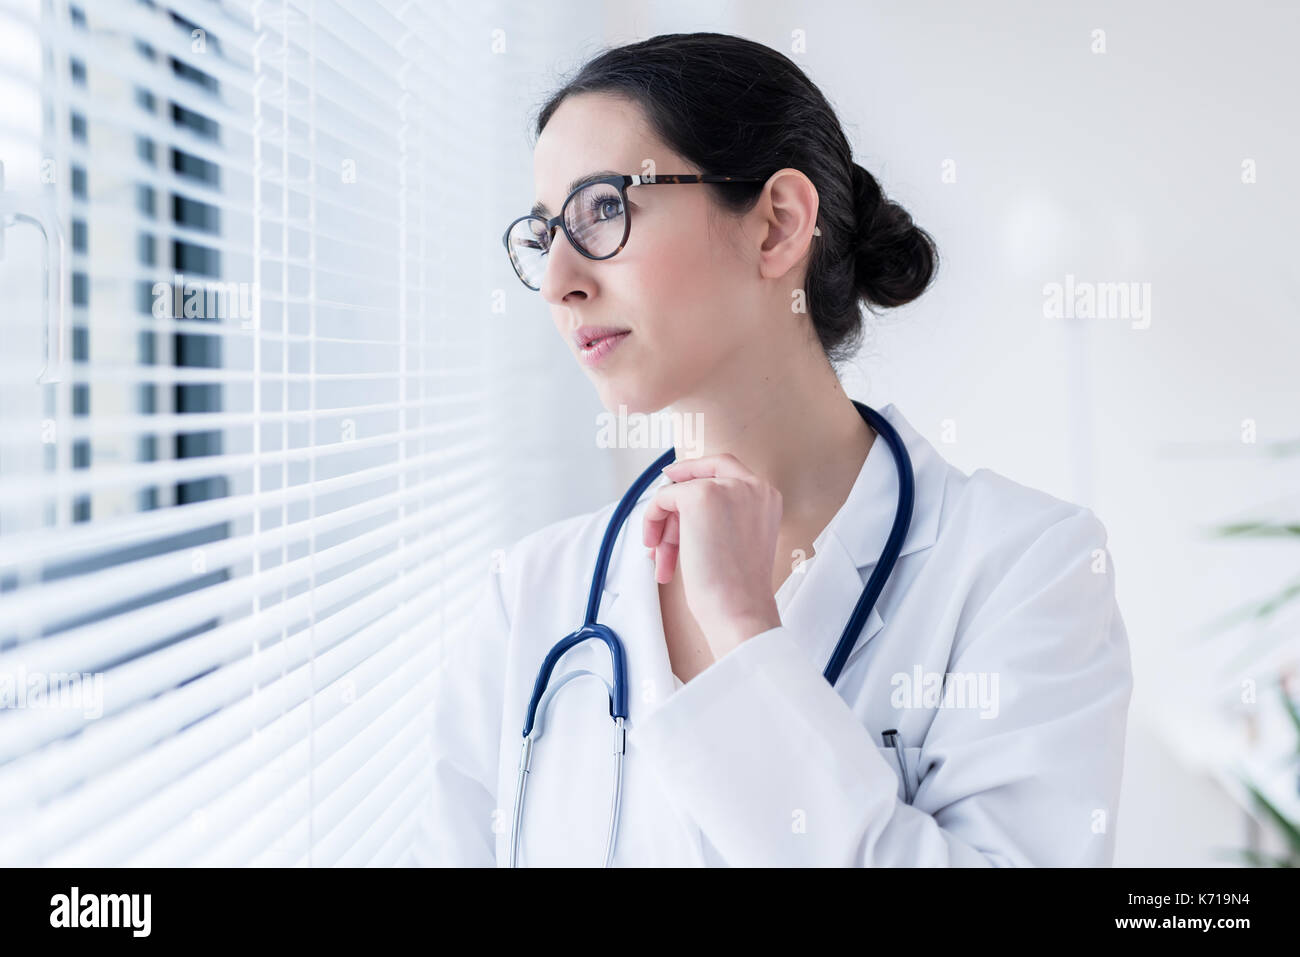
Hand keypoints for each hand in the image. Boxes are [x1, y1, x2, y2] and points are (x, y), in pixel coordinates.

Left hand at [642, 453, 783, 655]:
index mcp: (767, 496)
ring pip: (679, 492)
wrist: (739, 611)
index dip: (695, 470)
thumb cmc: (737, 591)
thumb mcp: (736, 541)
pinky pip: (664, 498)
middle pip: (698, 478)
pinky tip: (656, 550)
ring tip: (661, 560)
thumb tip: (676, 506)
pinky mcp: (701, 496)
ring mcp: (728, 488)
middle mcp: (753, 486)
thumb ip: (720, 516)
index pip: (725, 466)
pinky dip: (653, 521)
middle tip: (658, 539)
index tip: (671, 477)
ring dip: (664, 527)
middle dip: (674, 509)